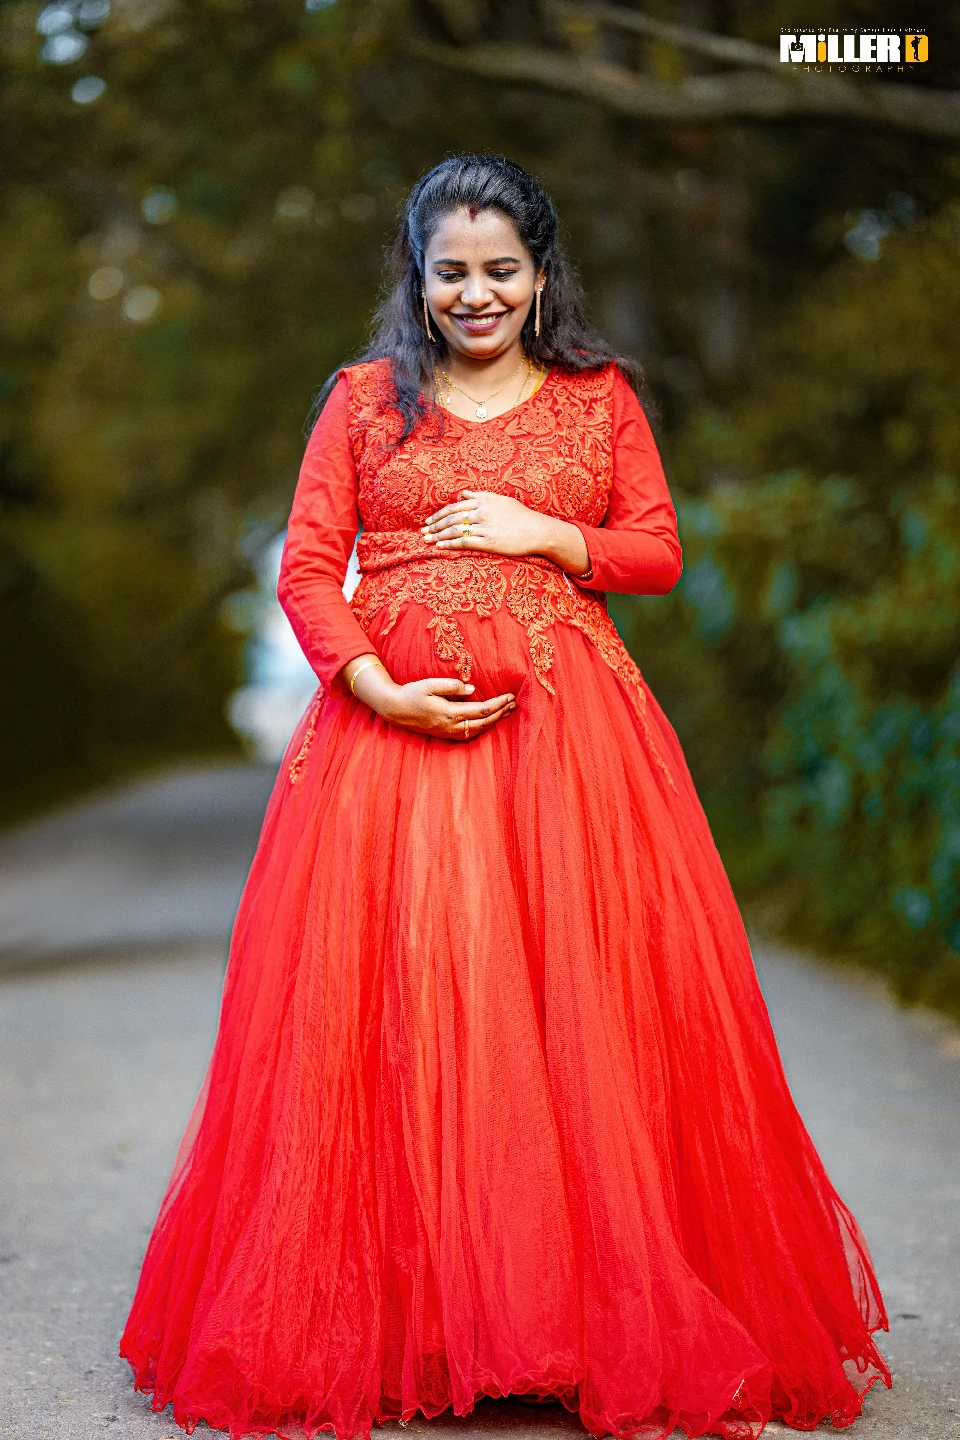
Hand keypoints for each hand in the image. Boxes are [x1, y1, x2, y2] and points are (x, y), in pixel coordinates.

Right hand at [345, 656, 515, 740]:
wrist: (395, 710)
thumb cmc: (412, 693)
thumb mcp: (430, 684)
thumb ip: (452, 686)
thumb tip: (473, 690)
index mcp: (450, 713)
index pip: (482, 710)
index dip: (498, 704)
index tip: (510, 696)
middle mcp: (452, 726)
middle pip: (484, 723)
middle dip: (501, 713)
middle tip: (515, 703)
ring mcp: (449, 732)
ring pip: (479, 730)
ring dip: (495, 721)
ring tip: (507, 712)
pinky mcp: (446, 734)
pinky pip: (470, 733)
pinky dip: (483, 727)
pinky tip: (489, 721)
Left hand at [420, 489, 590, 574]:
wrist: (538, 530)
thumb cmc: (521, 515)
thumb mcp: (501, 500)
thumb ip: (480, 495)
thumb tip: (463, 492)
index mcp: (483, 500)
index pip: (455, 506)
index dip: (440, 514)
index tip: (430, 521)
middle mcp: (482, 512)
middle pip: (451, 517)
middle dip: (435, 525)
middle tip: (423, 531)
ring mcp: (484, 527)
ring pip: (455, 530)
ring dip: (438, 535)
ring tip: (427, 540)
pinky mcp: (489, 542)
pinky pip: (464, 542)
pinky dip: (449, 544)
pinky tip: (440, 546)